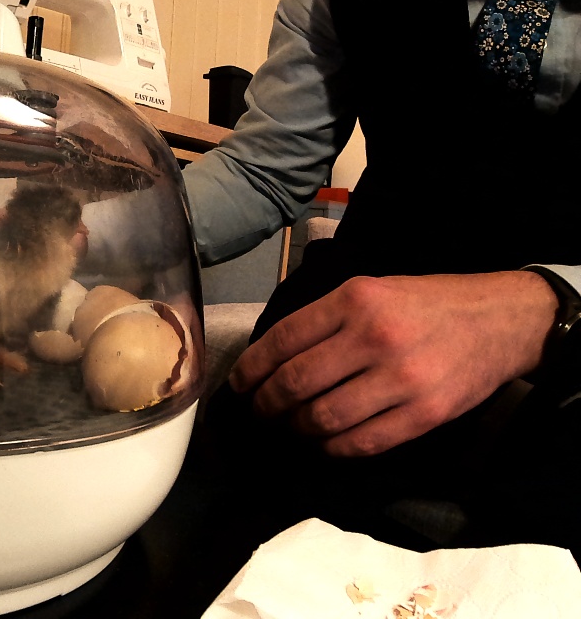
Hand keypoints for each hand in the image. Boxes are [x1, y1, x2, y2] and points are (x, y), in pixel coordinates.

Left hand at [228, 271, 558, 456]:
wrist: (500, 320)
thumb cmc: (425, 304)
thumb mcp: (370, 290)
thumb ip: (323, 319)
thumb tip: (269, 356)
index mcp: (355, 300)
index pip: (282, 340)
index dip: (250, 368)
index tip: (239, 384)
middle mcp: (375, 337)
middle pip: (295, 384)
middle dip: (266, 404)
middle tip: (260, 410)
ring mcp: (402, 379)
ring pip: (323, 419)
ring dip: (296, 429)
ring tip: (290, 426)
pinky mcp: (425, 414)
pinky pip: (362, 443)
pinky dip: (332, 448)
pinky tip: (324, 441)